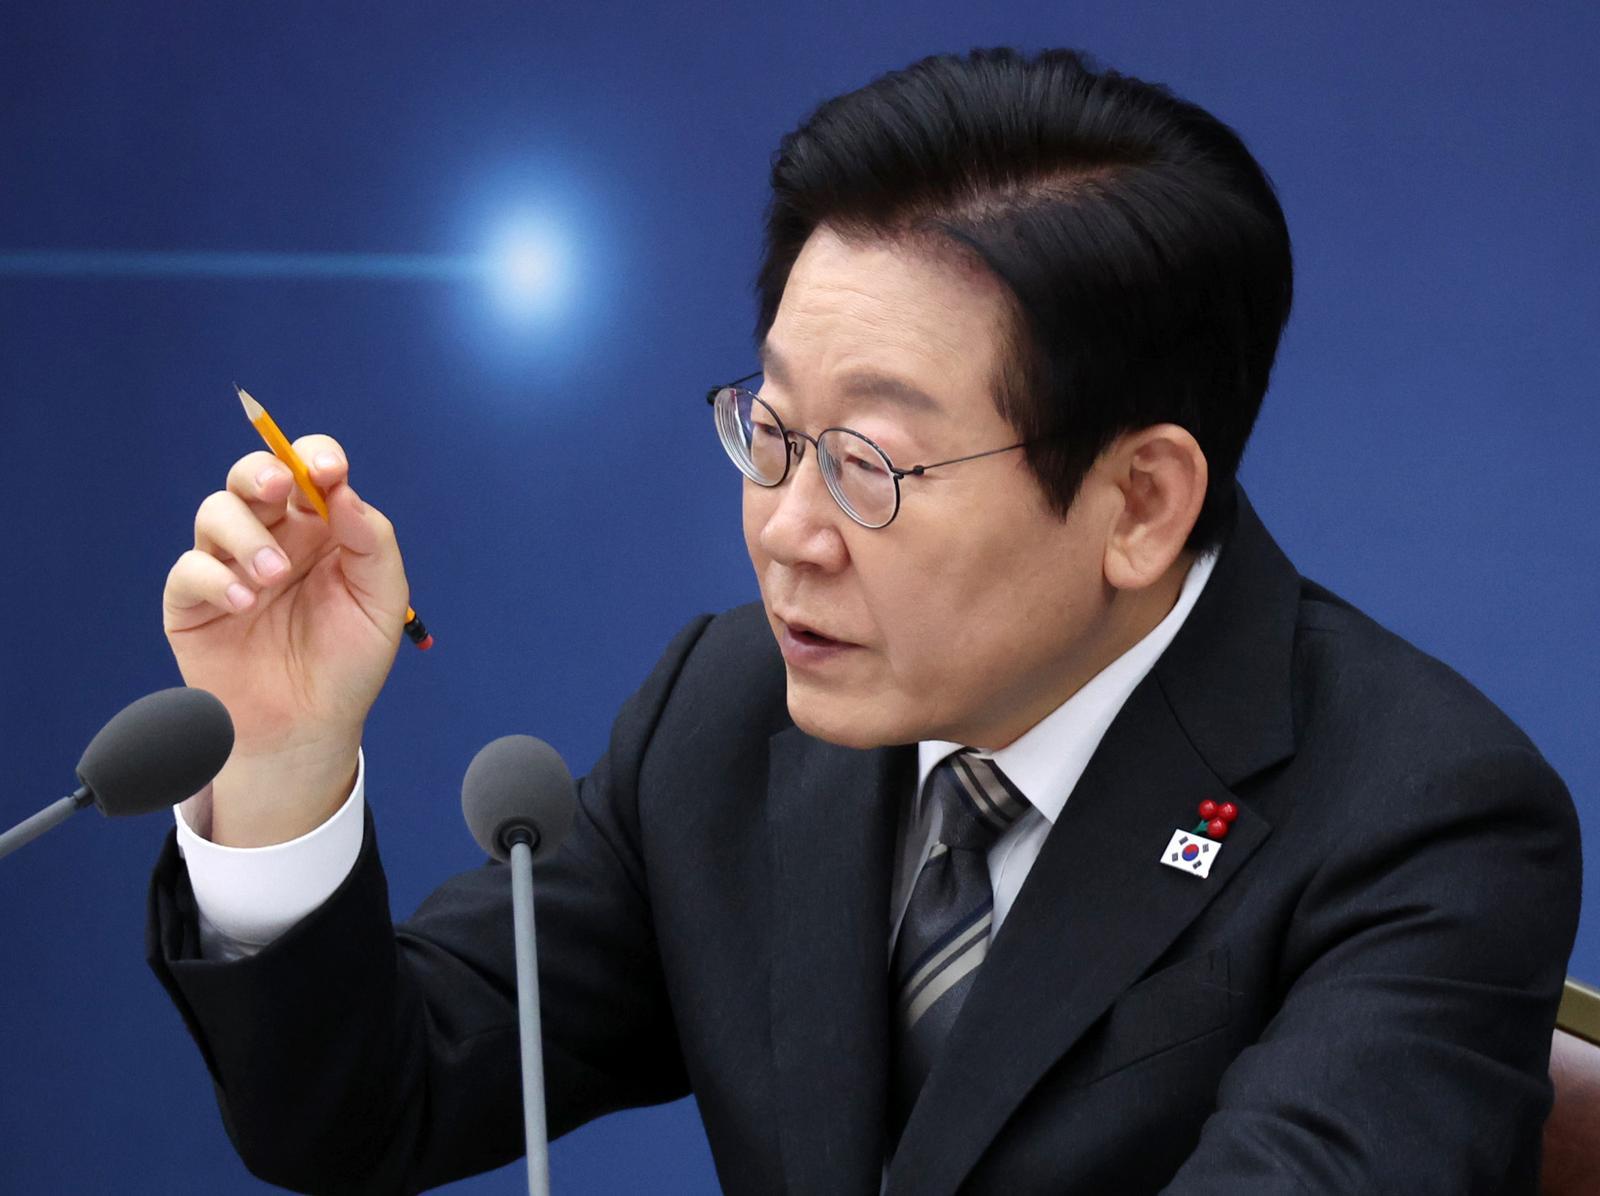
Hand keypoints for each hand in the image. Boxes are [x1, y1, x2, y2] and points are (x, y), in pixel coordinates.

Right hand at [163, 436, 408, 844]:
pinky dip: (215, 578)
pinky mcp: (194, 601)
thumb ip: (371, 542)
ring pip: (217, 511)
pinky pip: (190, 568)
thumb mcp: (381, 601)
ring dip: (245, 533)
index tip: (328, 467)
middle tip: (280, 488)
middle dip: (261, 471)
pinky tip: (244, 603)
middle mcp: (273, 537)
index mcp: (321, 529)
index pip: (311, 470)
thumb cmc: (348, 662)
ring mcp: (230, 565)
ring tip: (272, 575)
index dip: (315, 455)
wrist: (309, 728)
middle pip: (253, 477)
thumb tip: (344, 493)